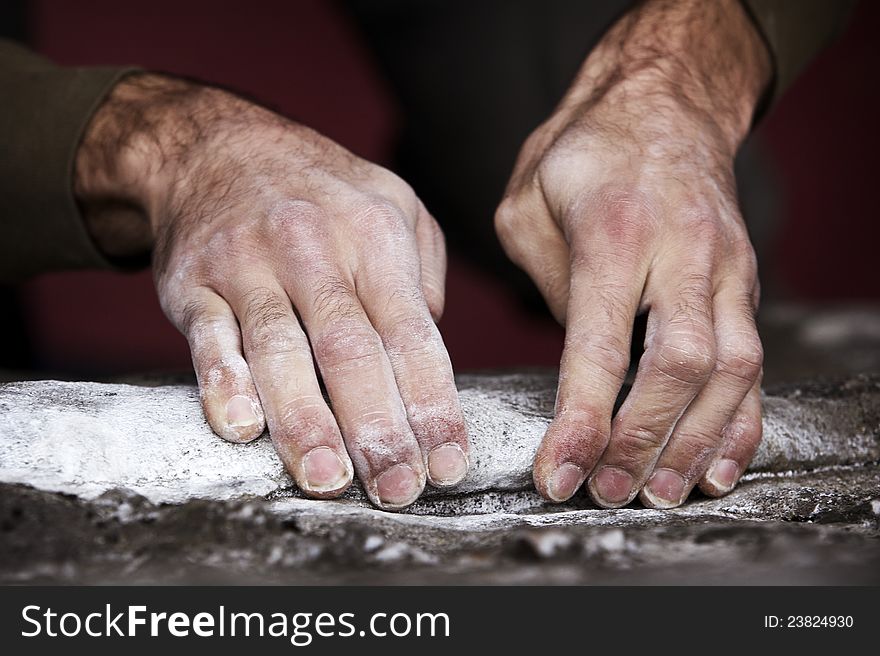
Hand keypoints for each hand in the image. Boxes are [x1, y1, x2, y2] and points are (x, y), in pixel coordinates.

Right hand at [74, 75, 468, 509]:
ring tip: (328, 479)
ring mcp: (249, 265)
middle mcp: (314, 250)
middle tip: (396, 488)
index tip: (446, 464)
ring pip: (281, 350)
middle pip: (350, 350)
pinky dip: (224, 381)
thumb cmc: (322, 192)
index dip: (432, 403)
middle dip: (377, 427)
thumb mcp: (394, 204)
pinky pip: (210, 336)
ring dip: (305, 420)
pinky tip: (240, 426)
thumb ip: (422, 272)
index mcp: (374, 238)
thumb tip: (431, 345)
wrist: (217, 145)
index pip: (412, 334)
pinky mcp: (195, 282)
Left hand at [495, 0, 770, 507]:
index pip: (602, 345)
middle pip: (681, 365)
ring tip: (661, 492)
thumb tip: (574, 360)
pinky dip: (740, 421)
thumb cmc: (584, 152)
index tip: (560, 473)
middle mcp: (683, 250)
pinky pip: (755, 361)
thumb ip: (545, 283)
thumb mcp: (528, 202)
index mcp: (616, 230)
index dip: (583, 419)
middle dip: (644, 440)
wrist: (665, 101)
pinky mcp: (746, 281)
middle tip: (610, 490)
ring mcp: (726, 266)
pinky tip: (719, 464)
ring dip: (696, 443)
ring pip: (731, 370)